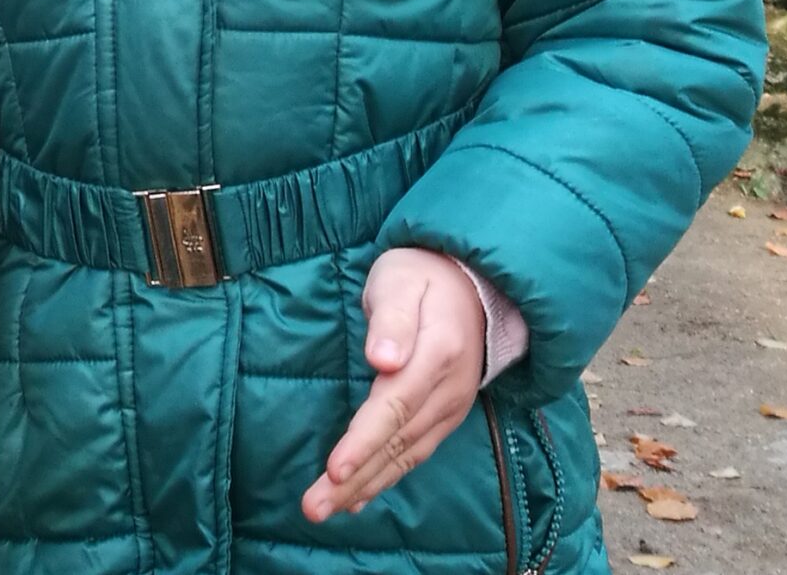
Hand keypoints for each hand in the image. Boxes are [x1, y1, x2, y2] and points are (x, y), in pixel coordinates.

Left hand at [301, 247, 485, 523]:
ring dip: (365, 487)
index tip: (335, 469)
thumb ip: (392, 319)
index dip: (364, 441)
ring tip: (325, 510)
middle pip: (396, 441)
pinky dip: (386, 478)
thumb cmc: (422, 275)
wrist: (473, 283)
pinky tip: (358, 498)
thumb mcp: (401, 279)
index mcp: (437, 354)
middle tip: (314, 508)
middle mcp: (447, 390)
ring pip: (404, 456)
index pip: (394, 406)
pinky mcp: (444, 415)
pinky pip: (414, 454)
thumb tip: (382, 359)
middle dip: (355, 478)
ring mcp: (449, 407)